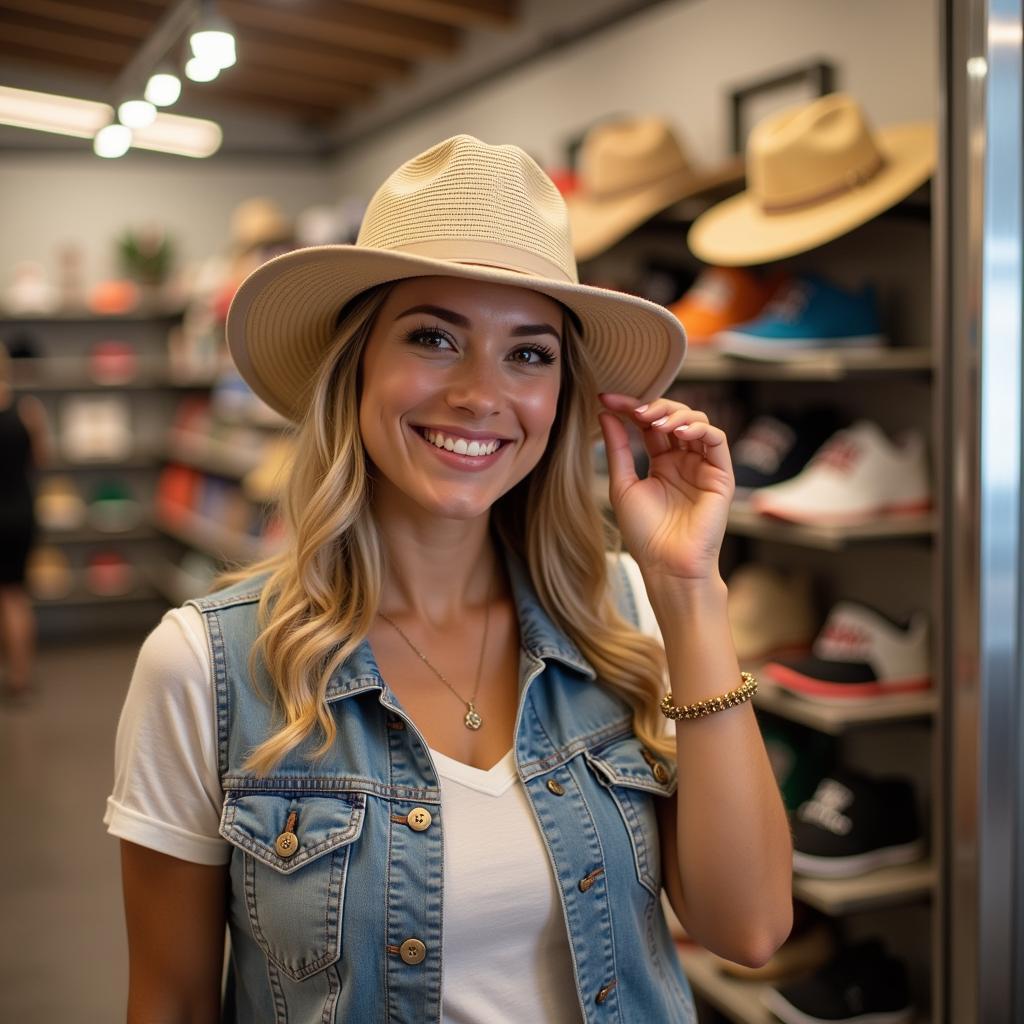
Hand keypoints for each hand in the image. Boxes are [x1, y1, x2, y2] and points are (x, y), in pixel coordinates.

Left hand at [597, 392, 734, 583]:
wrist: (667, 566)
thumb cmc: (644, 534)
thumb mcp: (623, 485)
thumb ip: (618, 448)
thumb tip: (605, 412)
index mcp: (661, 463)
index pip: (648, 424)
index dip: (630, 407)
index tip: (606, 397)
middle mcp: (684, 461)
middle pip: (673, 417)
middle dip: (654, 406)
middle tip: (635, 409)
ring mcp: (703, 466)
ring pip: (697, 422)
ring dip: (675, 414)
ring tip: (654, 422)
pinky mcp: (721, 475)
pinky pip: (717, 440)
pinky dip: (699, 428)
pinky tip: (678, 432)